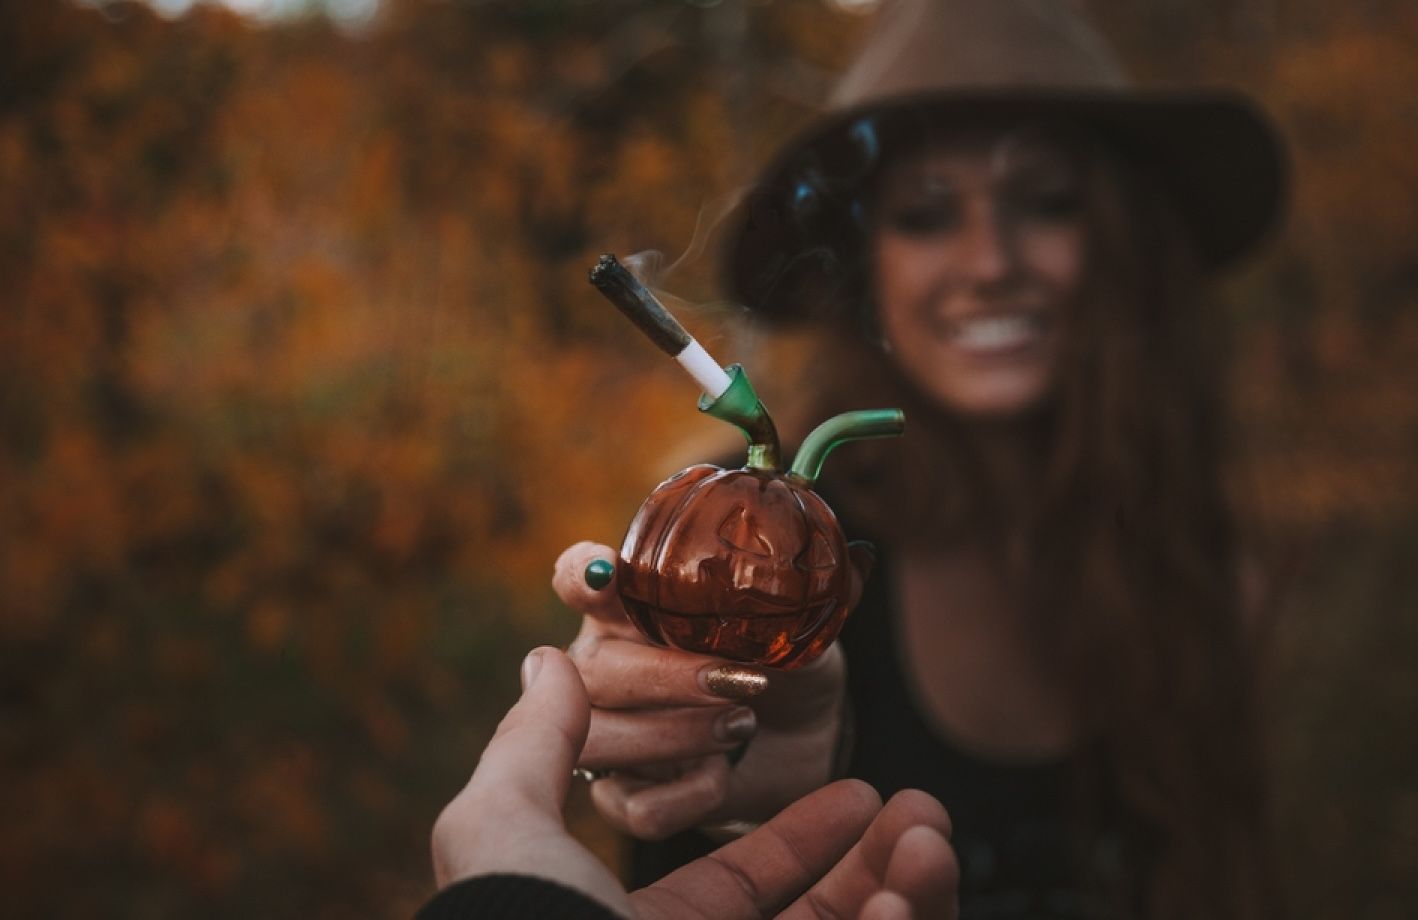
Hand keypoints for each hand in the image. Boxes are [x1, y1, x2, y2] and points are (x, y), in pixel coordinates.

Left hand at [431, 645, 957, 919]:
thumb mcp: (501, 829)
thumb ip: (530, 746)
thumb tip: (547, 662)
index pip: (739, 887)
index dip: (805, 835)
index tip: (864, 788)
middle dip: (878, 864)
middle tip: (921, 812)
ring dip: (907, 895)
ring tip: (929, 836)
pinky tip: (904, 903)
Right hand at [555, 541, 852, 838]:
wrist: (799, 743)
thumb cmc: (784, 665)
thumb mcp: (804, 625)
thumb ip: (815, 593)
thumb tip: (855, 557)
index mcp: (632, 607)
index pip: (580, 577)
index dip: (583, 576)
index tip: (605, 577)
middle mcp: (604, 663)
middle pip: (592, 669)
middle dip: (664, 675)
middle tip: (737, 681)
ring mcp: (605, 730)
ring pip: (596, 738)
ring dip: (671, 735)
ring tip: (741, 724)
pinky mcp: (624, 793)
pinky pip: (629, 805)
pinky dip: (684, 795)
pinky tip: (719, 777)